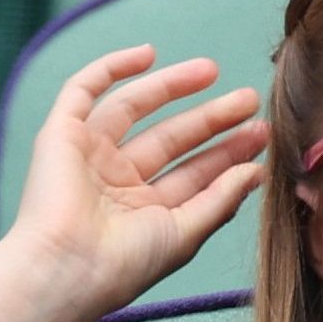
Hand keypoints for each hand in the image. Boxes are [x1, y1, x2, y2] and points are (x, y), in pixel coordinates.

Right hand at [4, 44, 268, 316]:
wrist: (67, 267)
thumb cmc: (126, 263)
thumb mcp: (186, 232)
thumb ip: (221, 198)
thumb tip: (258, 171)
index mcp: (143, 211)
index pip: (193, 173)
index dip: (227, 152)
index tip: (261, 134)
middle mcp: (115, 182)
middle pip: (171, 138)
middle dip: (210, 118)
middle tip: (248, 99)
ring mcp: (88, 156)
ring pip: (135, 108)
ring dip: (172, 86)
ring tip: (213, 70)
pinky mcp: (60, 135)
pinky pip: (84, 90)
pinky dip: (111, 68)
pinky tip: (149, 54)